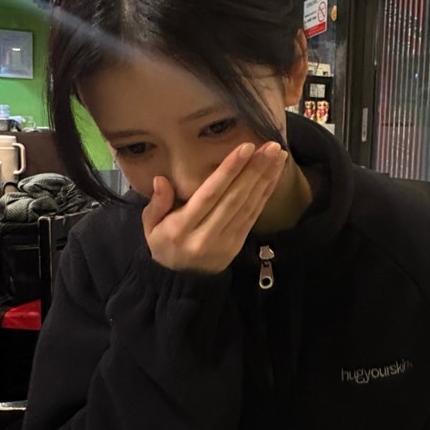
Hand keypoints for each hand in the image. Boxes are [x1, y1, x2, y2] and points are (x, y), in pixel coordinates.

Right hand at [143, 141, 286, 273]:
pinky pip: (254, 215)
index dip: (228, 171)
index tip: (245, 148)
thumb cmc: (165, 246)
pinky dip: (265, 194)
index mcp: (182, 228)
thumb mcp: (151, 227)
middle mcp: (206, 235)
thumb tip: (161, 180)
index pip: (209, 195)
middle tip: (271, 146)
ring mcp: (225, 241)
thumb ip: (156, 204)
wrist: (182, 283)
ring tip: (277, 155)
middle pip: (234, 198)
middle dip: (254, 170)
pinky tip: (274, 176)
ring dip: (265, 179)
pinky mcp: (238, 243)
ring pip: (248, 206)